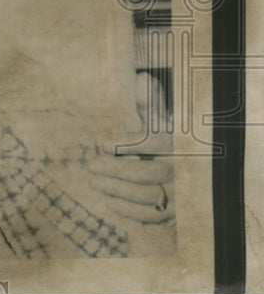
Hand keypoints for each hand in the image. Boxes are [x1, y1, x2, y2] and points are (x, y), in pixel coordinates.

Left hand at [86, 72, 174, 222]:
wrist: (201, 170)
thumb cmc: (175, 140)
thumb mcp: (167, 120)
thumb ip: (151, 103)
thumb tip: (141, 78)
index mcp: (180, 144)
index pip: (154, 144)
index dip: (127, 145)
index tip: (102, 143)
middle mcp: (182, 170)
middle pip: (148, 173)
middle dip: (116, 170)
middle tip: (91, 165)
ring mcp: (181, 194)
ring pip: (149, 196)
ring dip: (118, 190)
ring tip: (94, 182)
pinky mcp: (177, 212)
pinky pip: (154, 216)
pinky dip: (130, 212)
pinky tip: (110, 203)